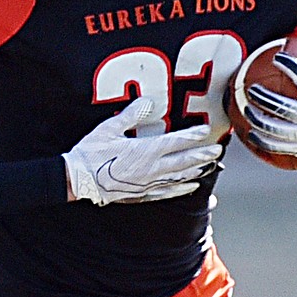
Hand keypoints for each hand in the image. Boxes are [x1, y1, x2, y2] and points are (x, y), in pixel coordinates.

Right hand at [63, 98, 222, 204]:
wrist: (78, 180)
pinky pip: (168, 193)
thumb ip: (130, 115)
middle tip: (218, 150)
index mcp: (145, 150)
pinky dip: (183, 190)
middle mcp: (152, 168)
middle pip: (184, 161)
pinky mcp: (142, 194)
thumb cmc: (91, 153)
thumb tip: (148, 102)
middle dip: (203, 155)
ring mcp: (148, 183)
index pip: (176, 141)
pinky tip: (194, 187)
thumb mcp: (109, 129)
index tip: (206, 130)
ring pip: (180, 177)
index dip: (193, 135)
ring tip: (211, 166)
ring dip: (197, 171)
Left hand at [242, 44, 296, 175]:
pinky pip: (277, 147)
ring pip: (276, 130)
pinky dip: (262, 140)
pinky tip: (250, 133)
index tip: (278, 57)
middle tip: (251, 88)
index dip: (291, 67)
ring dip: (258, 119)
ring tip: (246, 109)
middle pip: (283, 108)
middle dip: (264, 98)